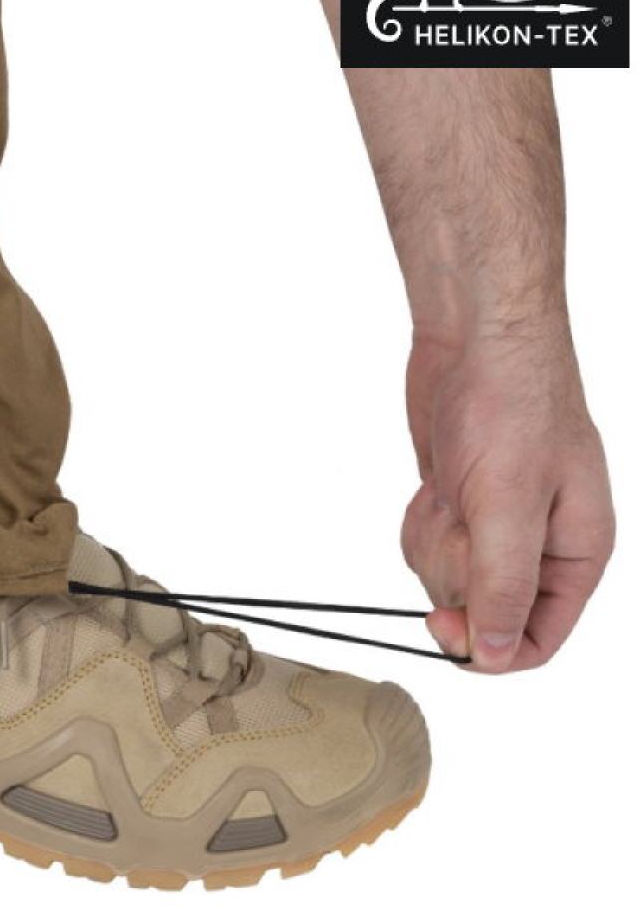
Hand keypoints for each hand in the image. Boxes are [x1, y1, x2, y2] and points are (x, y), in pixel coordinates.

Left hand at [401, 325, 613, 671]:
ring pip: (446, 581)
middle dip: (455, 568)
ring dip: (434, 542)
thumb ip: (504, 583)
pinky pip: (426, 547)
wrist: (475, 343)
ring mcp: (494, 528)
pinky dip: (420, 523)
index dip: (489, 648)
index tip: (441, 627)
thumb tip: (499, 653)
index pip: (537, 640)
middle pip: (482, 612)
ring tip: (450, 492)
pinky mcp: (459, 509)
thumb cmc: (512, 405)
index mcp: (576, 555)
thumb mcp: (509, 501)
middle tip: (460, 515)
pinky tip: (434, 486)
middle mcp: (539, 549)